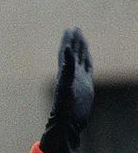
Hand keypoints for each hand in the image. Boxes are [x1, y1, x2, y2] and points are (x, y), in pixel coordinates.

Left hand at [39, 28, 93, 152]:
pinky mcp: (85, 86)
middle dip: (74, 41)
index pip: (65, 53)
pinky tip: (88, 56)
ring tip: (81, 38)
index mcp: (64, 73)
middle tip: (75, 28)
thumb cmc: (64, 109)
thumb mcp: (66, 87)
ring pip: (80, 60)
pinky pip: (87, 69)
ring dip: (80, 49)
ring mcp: (78, 80)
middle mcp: (70, 75)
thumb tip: (65, 50)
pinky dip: (87, 61)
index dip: (67, 41)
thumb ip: (66, 69)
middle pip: (72, 54)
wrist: (68, 124)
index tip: (69, 29)